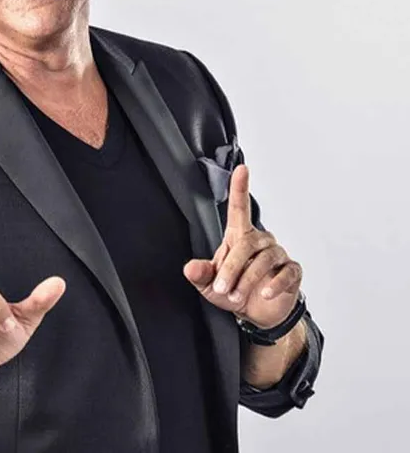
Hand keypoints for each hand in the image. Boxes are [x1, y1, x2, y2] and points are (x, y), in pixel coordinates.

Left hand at [183, 165, 301, 328]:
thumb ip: (200, 275)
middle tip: (222, 289)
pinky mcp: (292, 271)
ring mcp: (278, 255)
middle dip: (232, 268)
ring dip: (248, 279)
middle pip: (247, 243)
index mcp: (239, 236)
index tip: (242, 169)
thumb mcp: (210, 285)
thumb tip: (190, 268)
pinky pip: (286, 273)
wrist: (257, 314)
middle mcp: (260, 240)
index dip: (240, 187)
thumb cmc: (232, 291)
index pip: (240, 207)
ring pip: (264, 259)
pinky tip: (265, 294)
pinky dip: (274, 284)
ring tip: (236, 296)